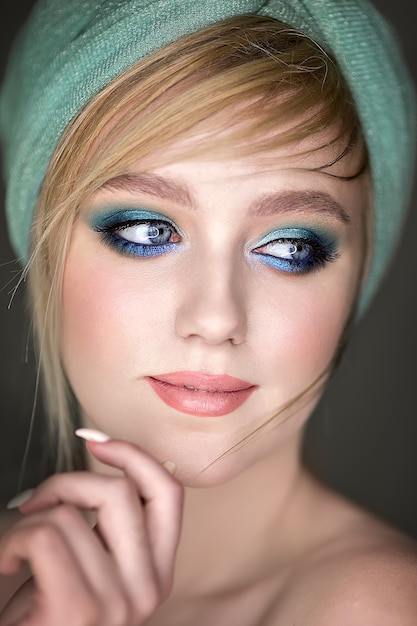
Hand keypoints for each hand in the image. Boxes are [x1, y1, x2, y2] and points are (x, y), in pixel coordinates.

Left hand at [0, 437, 183, 624]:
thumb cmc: (49, 619)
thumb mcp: (92, 567)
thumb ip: (107, 527)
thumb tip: (105, 464)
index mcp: (157, 572)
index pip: (168, 492)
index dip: (134, 454)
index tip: (95, 441)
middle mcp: (148, 587)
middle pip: (120, 491)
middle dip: (67, 480)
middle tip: (37, 502)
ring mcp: (118, 602)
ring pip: (72, 513)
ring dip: (30, 518)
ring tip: (16, 546)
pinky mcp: (79, 610)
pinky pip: (46, 534)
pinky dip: (14, 537)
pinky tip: (7, 561)